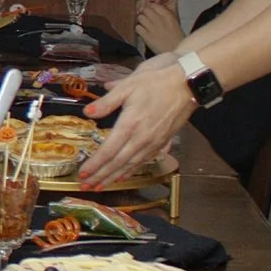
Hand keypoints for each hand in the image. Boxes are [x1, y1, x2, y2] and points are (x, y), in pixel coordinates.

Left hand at [79, 56, 192, 185]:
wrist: (187, 85)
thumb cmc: (156, 83)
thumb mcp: (127, 86)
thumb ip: (106, 102)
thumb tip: (87, 112)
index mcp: (130, 124)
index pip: (108, 150)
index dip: (95, 164)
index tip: (82, 174)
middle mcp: (141, 138)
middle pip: (117, 163)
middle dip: (100, 176)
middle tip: (86, 187)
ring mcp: (153, 143)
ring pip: (130, 165)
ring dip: (114, 177)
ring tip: (100, 186)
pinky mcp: (162, 143)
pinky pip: (143, 162)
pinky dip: (131, 171)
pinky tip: (123, 176)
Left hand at [134, 0, 183, 53]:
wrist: (175, 50)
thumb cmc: (176, 37)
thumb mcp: (173, 21)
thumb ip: (164, 14)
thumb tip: (152, 8)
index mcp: (167, 15)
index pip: (153, 5)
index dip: (150, 8)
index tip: (149, 12)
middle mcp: (159, 20)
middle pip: (145, 10)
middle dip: (144, 13)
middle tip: (146, 19)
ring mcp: (152, 28)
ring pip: (140, 17)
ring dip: (141, 21)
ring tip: (145, 26)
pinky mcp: (146, 36)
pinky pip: (137, 28)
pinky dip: (139, 30)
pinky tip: (143, 33)